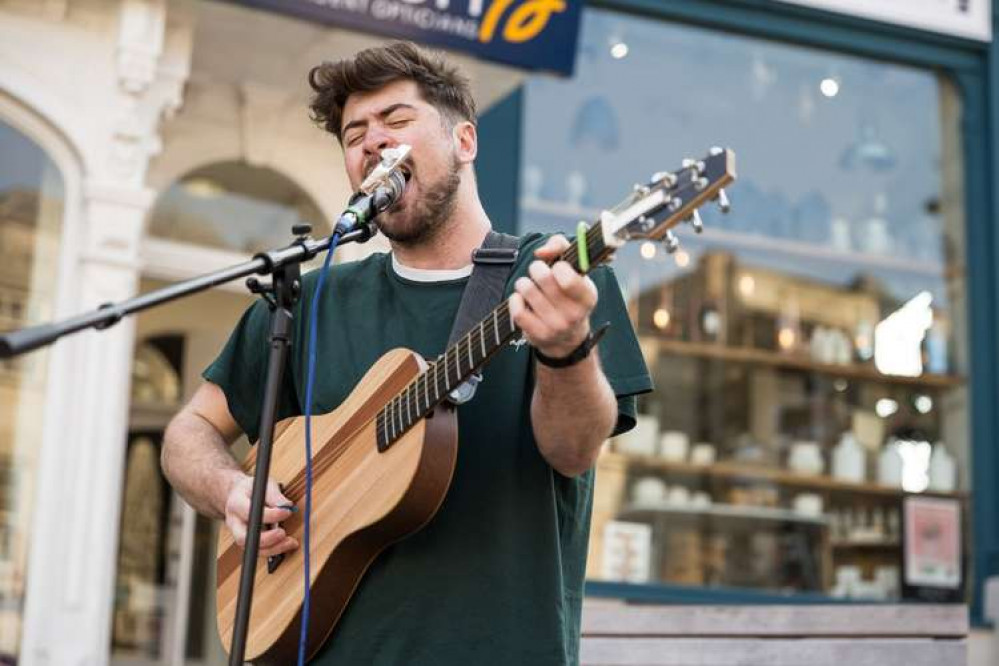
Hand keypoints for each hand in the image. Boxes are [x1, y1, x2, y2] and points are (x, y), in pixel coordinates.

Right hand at [224, 473, 298, 557]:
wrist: (236, 495)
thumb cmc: (250, 489)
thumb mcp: (262, 484)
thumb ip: (274, 495)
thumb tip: (287, 506)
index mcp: (236, 504)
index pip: (249, 512)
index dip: (269, 515)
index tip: (286, 512)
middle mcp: (233, 522)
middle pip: (243, 538)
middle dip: (266, 539)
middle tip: (283, 533)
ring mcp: (238, 534)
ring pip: (251, 548)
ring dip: (273, 548)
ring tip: (291, 542)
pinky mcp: (247, 541)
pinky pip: (259, 550)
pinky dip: (274, 549)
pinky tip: (287, 544)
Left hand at [509, 235, 597, 358]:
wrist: (567, 338)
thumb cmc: (569, 295)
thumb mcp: (575, 270)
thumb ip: (560, 247)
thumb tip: (541, 251)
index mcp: (587, 296)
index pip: (567, 276)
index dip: (558, 266)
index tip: (557, 268)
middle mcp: (574, 314)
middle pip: (543, 277)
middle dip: (536, 268)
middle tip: (538, 272)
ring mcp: (555, 327)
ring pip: (527, 290)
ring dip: (523, 283)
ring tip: (528, 286)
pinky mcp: (537, 335)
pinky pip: (517, 310)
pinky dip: (515, 299)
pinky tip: (521, 299)